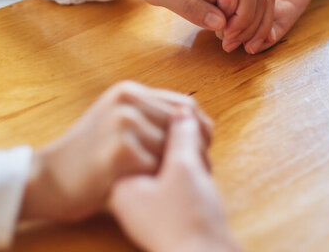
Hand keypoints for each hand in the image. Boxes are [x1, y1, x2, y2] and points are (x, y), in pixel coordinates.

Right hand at [20, 81, 211, 221]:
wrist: (48, 180)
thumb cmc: (92, 157)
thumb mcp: (121, 123)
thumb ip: (155, 117)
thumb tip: (206, 124)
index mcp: (130, 91)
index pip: (186, 106)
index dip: (200, 130)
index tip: (202, 151)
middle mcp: (128, 100)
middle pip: (184, 125)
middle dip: (194, 151)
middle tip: (191, 171)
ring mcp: (122, 122)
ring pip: (172, 148)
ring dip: (172, 168)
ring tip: (164, 180)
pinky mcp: (118, 149)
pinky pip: (157, 167)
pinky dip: (154, 181)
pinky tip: (141, 185)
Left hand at [109, 110, 237, 251]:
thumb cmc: (190, 220)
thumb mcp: (185, 168)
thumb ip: (181, 133)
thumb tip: (182, 109)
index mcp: (124, 182)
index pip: (147, 140)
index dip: (178, 138)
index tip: (190, 156)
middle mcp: (132, 194)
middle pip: (161, 151)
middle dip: (188, 153)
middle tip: (198, 172)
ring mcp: (150, 205)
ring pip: (175, 165)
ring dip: (194, 164)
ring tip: (202, 181)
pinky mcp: (168, 212)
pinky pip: (181, 181)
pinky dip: (195, 178)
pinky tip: (204, 186)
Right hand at [177, 0, 323, 52]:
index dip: (206, 7)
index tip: (205, 11)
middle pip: (231, 18)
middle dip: (228, 28)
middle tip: (224, 36)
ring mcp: (263, 8)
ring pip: (251, 28)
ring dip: (245, 35)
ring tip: (237, 41)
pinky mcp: (286, 14)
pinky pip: (276, 31)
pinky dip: (268, 38)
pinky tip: (261, 41)